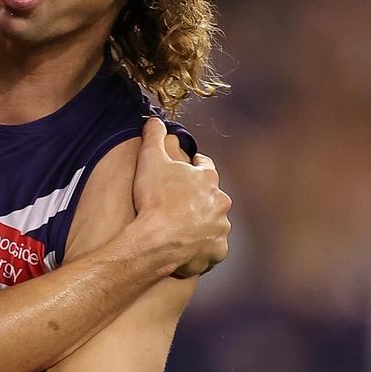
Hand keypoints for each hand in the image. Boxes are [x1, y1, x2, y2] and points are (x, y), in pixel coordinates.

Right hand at [130, 118, 231, 277]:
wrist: (158, 241)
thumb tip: (155, 120)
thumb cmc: (155, 199)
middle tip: (176, 202)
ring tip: (178, 228)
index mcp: (207, 179)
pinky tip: (185, 247)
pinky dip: (201, 247)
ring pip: (213, 222)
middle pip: (211, 196)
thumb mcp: (150, 159)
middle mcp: (220, 202)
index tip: (184, 168)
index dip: (193, 166)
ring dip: (200, 223)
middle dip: (198, 198)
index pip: (205, 166)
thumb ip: (153, 136)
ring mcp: (221, 228)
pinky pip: (211, 248)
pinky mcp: (217, 251)